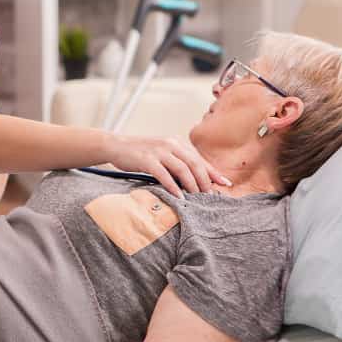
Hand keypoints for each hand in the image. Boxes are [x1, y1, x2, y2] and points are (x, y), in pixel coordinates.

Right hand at [107, 135, 231, 196]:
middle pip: (195, 164)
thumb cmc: (140, 154)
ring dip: (191, 185)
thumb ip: (177, 163)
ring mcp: (159, 151)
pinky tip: (179, 196)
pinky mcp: (147, 160)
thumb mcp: (162, 154)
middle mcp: (171, 144)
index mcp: (177, 143)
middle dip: (205, 181)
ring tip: (196, 197)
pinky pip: (164, 175)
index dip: (213, 172)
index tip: (225, 184)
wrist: (116, 145)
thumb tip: (194, 180)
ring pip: (182, 169)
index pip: (199, 159)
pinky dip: (173, 186)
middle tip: (209, 196)